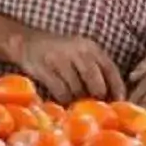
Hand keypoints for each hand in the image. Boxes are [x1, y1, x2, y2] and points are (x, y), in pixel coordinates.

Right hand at [12, 31, 126, 102]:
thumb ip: (96, 68)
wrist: (25, 42)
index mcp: (90, 47)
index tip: (119, 102)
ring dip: (77, 99)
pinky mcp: (44, 69)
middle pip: (96, 84)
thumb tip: (112, 96)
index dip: (117, 88)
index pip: (111, 70)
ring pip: (77, 90)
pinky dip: (63, 98)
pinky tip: (61, 97)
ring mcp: (60, 59)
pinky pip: (61, 92)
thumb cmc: (59, 52)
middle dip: (96, 97)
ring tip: (73, 98)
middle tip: (92, 103)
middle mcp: (77, 51)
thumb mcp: (80, 52)